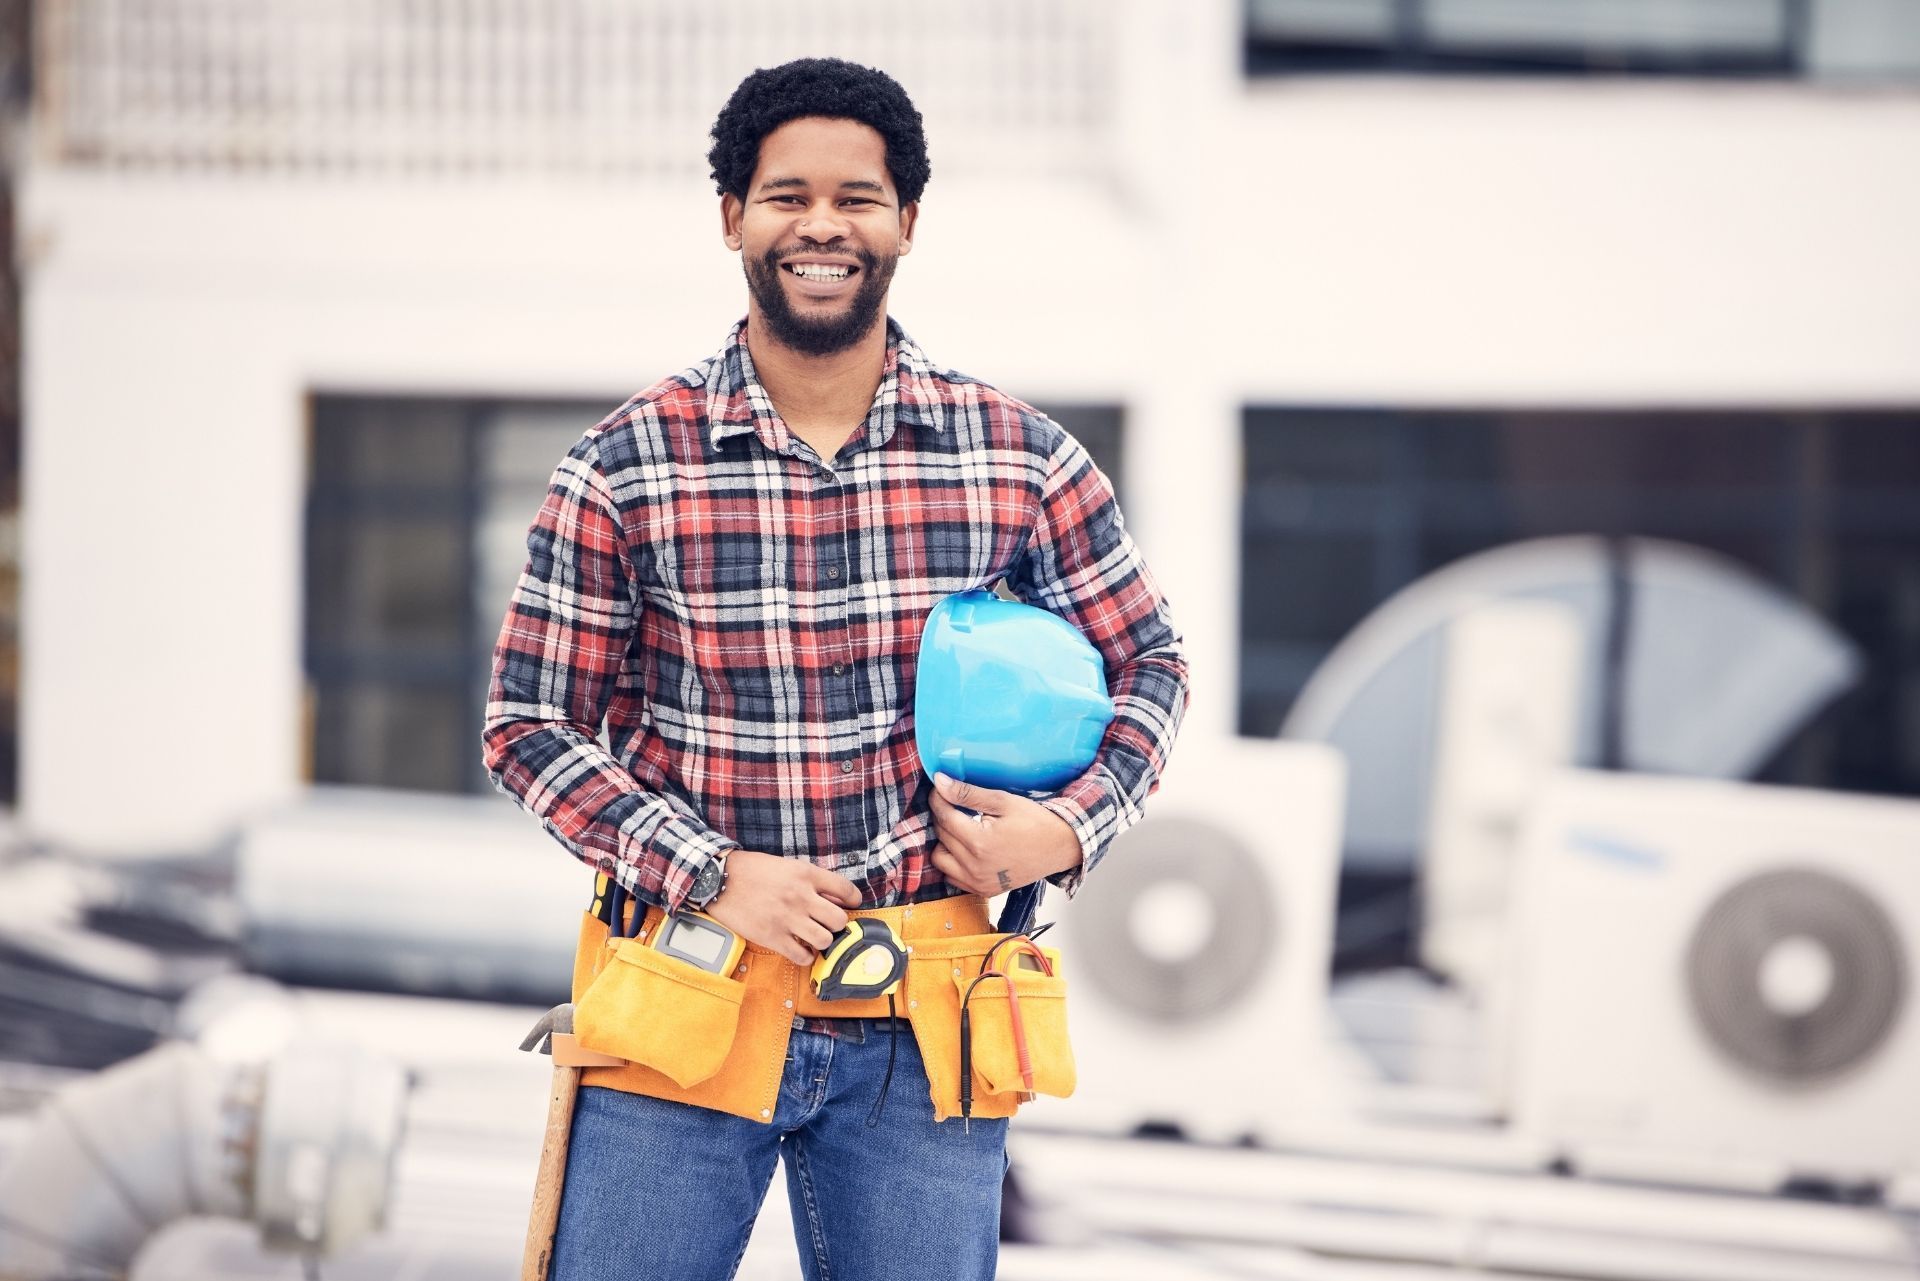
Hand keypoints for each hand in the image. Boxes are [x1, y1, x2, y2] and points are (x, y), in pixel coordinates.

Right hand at [703, 850, 860, 965]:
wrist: (719, 880)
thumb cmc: (753, 870)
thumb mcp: (787, 865)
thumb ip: (811, 879)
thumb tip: (835, 896)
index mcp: (806, 874)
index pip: (846, 889)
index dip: (853, 900)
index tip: (851, 904)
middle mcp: (800, 897)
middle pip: (839, 920)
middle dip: (837, 923)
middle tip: (827, 923)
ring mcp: (786, 919)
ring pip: (824, 940)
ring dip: (822, 940)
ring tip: (813, 937)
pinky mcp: (772, 937)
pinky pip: (802, 956)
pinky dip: (805, 956)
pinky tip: (799, 948)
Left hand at [927, 772, 1081, 897]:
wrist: (1060, 847)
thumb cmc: (1035, 822)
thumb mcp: (1003, 801)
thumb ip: (968, 793)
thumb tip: (940, 782)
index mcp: (979, 842)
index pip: (944, 816)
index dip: (938, 799)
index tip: (940, 789)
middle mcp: (975, 866)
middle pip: (940, 836)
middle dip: (943, 816)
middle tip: (955, 805)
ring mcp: (978, 882)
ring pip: (939, 859)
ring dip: (944, 842)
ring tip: (961, 829)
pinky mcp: (984, 890)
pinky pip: (952, 877)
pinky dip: (953, 863)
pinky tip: (966, 849)